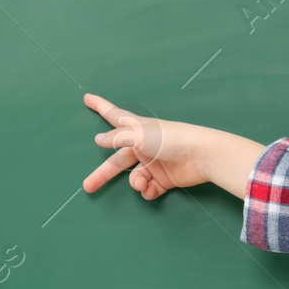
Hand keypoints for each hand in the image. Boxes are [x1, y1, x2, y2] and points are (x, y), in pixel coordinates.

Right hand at [80, 93, 263, 200]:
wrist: (200, 156)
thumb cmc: (170, 139)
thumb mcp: (139, 136)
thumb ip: (117, 138)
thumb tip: (98, 140)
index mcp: (136, 130)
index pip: (113, 116)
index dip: (100, 107)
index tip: (87, 97)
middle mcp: (143, 147)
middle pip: (117, 162)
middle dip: (102, 174)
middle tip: (87, 186)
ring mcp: (153, 164)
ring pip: (134, 178)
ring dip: (135, 183)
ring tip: (142, 184)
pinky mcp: (164, 180)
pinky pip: (149, 189)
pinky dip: (148, 191)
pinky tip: (151, 189)